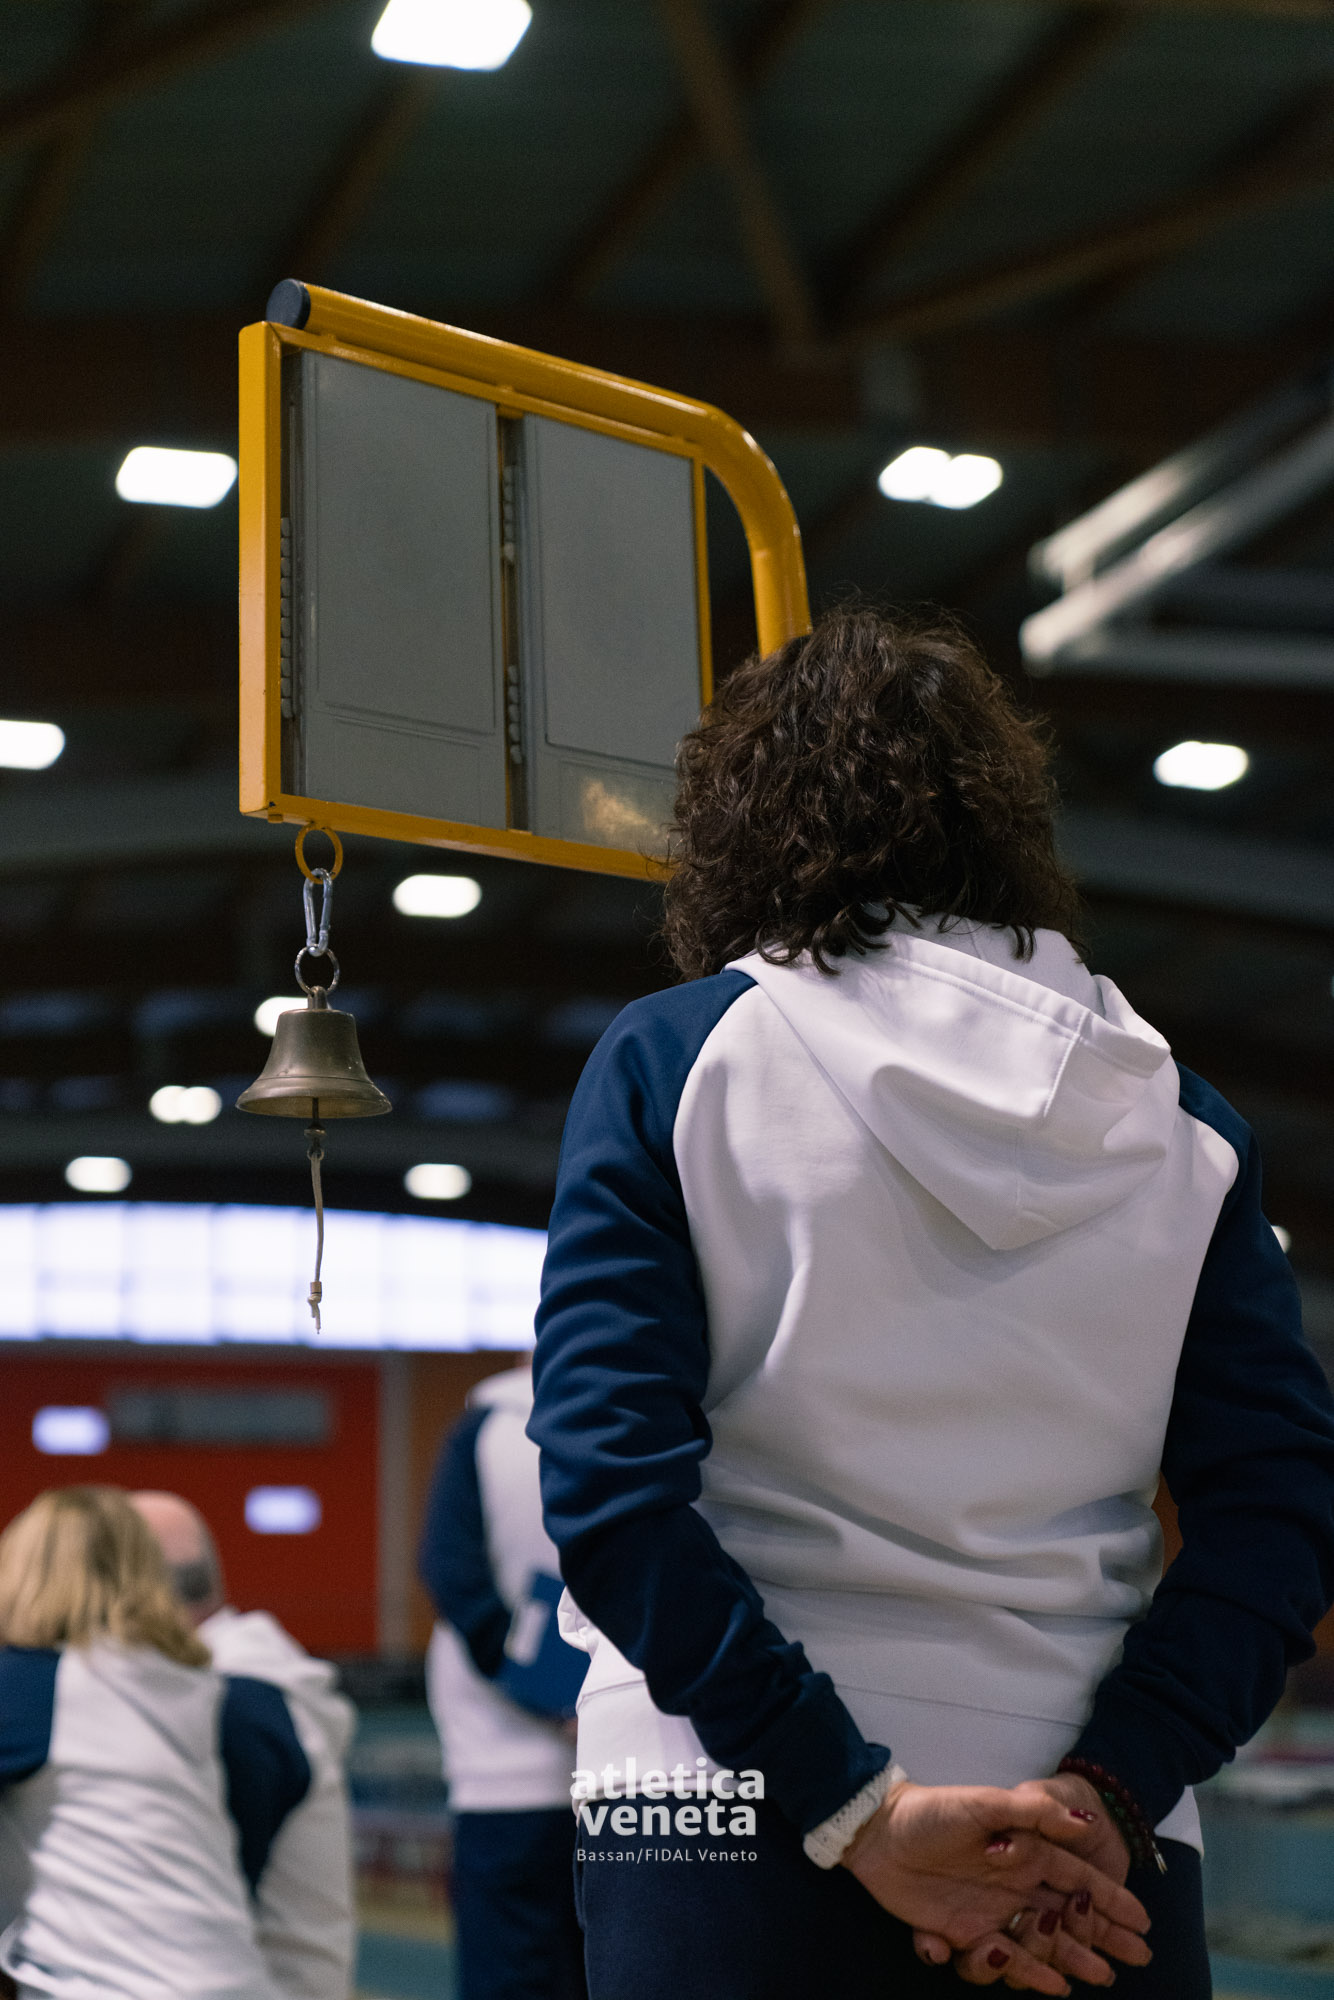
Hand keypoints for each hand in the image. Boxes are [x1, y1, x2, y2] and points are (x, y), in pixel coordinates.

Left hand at [842, 1780, 1149, 1997]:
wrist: (878, 1833)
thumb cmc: (933, 1812)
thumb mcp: (986, 1803)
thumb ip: (1034, 1814)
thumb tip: (1084, 1822)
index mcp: (1025, 1851)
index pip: (1078, 1880)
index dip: (1111, 1901)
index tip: (1143, 1921)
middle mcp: (1014, 1883)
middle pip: (1069, 1917)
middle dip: (1104, 1937)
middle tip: (1137, 1958)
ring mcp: (992, 1909)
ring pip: (1043, 1942)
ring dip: (1072, 1959)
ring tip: (1100, 1977)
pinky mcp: (966, 1931)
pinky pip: (1004, 1959)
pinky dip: (1028, 1973)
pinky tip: (1053, 1987)